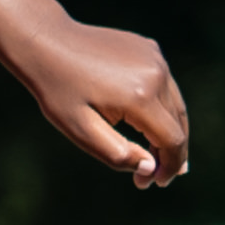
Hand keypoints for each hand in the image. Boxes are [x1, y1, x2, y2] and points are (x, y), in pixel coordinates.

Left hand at [9, 17, 190, 185]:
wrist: (45, 41)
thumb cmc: (58, 89)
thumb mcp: (80, 129)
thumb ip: (118, 154)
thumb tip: (151, 168)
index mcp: (140, 97)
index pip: (173, 141)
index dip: (169, 167)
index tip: (155, 183)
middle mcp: (157, 75)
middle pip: (179, 124)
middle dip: (171, 153)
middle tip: (157, 175)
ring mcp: (156, 59)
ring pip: (175, 105)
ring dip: (169, 130)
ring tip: (155, 151)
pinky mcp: (151, 49)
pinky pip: (165, 85)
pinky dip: (161, 106)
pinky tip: (144, 119)